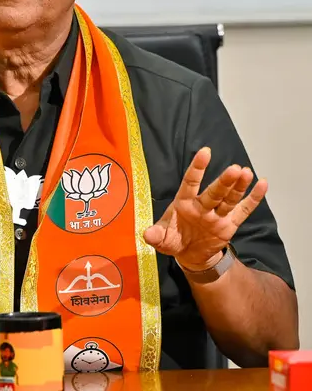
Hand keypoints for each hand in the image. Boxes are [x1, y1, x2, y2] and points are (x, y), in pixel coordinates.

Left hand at [143, 147, 266, 270]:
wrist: (190, 255)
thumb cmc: (174, 239)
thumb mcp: (162, 239)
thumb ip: (156, 235)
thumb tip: (146, 234)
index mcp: (184, 203)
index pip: (191, 183)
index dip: (197, 168)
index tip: (205, 152)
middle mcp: (202, 205)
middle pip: (214, 192)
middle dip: (224, 181)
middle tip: (234, 169)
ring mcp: (217, 214)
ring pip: (229, 198)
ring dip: (238, 186)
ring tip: (246, 172)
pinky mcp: (229, 224)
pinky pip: (243, 210)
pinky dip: (253, 199)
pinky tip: (261, 184)